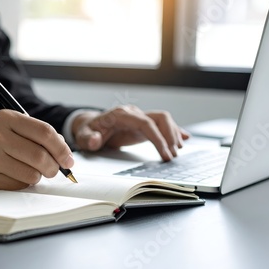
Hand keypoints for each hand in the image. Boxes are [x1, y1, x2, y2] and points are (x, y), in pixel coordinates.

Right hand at [0, 110, 73, 189]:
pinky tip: (13, 175)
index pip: (44, 132)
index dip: (62, 149)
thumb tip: (64, 151)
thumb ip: (35, 134)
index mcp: (7, 118)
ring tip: (30, 171)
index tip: (68, 160)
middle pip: (40, 156)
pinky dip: (21, 183)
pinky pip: (16, 185)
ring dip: (37, 177)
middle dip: (53, 168)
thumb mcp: (8, 126)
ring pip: (31, 174)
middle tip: (53, 170)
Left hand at [72, 105, 189, 160]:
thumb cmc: (88, 131)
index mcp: (121, 114)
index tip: (166, 154)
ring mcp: (139, 116)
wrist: (89, 125)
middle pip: (159, 118)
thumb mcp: (84, 136)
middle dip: (170, 136)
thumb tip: (95, 140)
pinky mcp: (143, 123)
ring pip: (163, 119)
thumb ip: (88, 139)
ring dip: (173, 134)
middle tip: (173, 155)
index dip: (158, 138)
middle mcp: (133, 113)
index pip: (146, 123)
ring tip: (177, 151)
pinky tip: (184, 138)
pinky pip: (162, 123)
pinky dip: (174, 130)